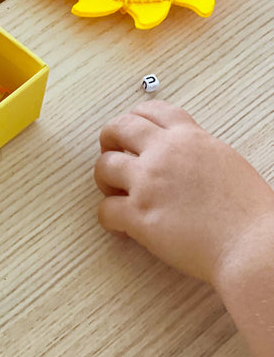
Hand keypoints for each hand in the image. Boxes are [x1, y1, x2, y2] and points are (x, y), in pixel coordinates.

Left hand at [94, 100, 273, 285]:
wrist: (252, 246)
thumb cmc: (249, 213)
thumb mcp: (226, 162)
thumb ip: (198, 152)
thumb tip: (183, 156)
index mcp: (189, 138)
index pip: (151, 110)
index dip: (134, 117)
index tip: (129, 128)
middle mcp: (164, 153)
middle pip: (118, 128)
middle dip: (109, 139)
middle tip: (109, 152)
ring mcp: (148, 183)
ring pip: (104, 167)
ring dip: (104, 178)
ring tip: (112, 191)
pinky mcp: (139, 215)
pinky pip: (105, 210)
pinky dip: (106, 217)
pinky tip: (116, 224)